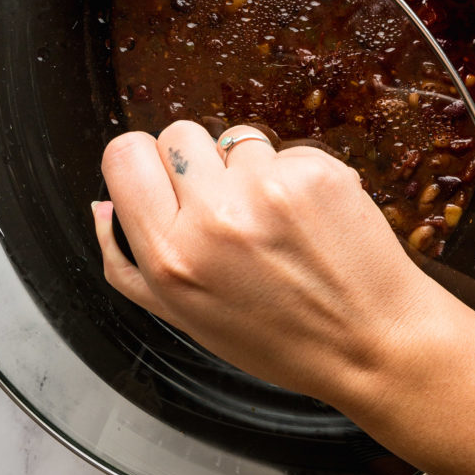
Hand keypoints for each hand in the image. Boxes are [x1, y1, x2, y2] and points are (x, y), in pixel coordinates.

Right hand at [92, 120, 434, 402]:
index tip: (162, 178)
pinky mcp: (316, 172)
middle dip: (197, 161)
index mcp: (171, 258)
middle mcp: (214, 219)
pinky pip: (285, 148)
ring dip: (249, 167)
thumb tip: (101, 204)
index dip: (142, 161)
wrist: (372, 341)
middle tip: (225, 205)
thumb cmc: (281, 337)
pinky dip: (294, 174)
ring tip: (274, 219)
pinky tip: (309, 217)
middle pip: (177, 132)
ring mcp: (268, 190)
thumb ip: (128, 264)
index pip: (123, 155)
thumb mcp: (186, 318)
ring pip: (235, 137)